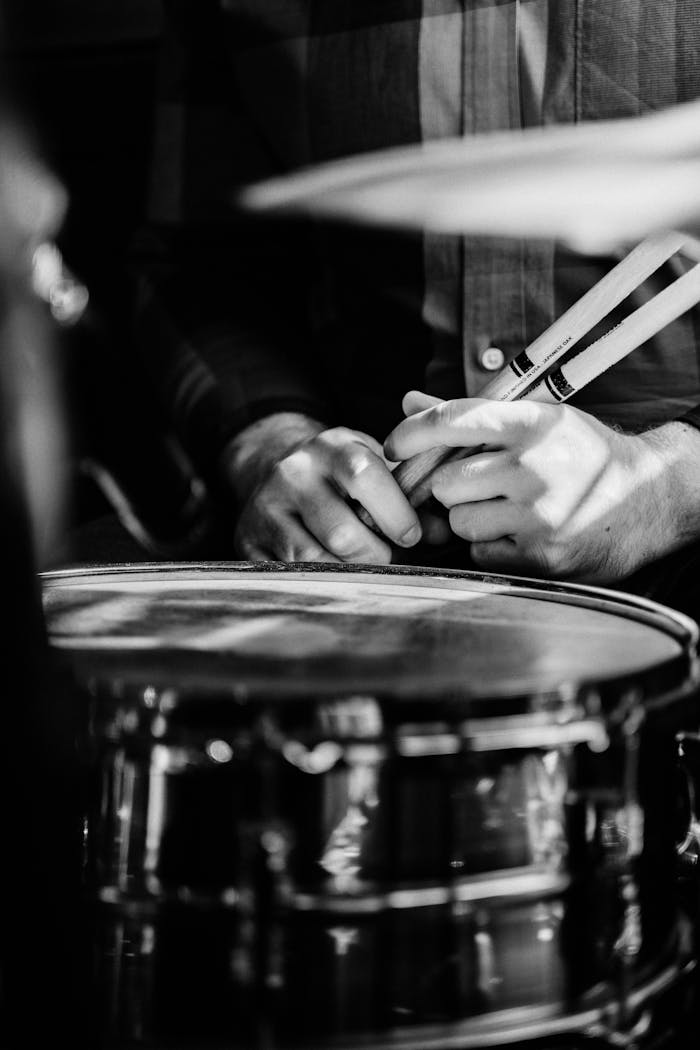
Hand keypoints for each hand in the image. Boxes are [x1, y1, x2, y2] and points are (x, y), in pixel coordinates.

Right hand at [221, 412, 421, 562]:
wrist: (272, 467)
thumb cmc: (339, 476)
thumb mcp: (374, 471)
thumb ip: (410, 499)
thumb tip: (442, 534)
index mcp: (332, 447)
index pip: (365, 477)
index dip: (395, 514)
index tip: (410, 535)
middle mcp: (293, 473)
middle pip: (341, 531)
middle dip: (374, 555)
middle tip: (384, 557)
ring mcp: (266, 507)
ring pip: (313, 559)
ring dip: (346, 573)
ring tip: (358, 567)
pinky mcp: (247, 539)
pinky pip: (287, 575)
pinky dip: (316, 582)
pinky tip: (330, 575)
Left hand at [386, 391, 699, 581]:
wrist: (650, 501)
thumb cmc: (582, 457)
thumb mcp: (538, 423)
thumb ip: (471, 417)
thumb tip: (408, 401)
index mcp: (532, 424)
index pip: (452, 420)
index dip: (411, 433)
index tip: (391, 446)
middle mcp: (534, 465)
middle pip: (445, 481)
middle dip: (452, 488)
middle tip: (481, 487)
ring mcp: (539, 512)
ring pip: (458, 520)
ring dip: (471, 519)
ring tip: (508, 511)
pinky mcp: (541, 554)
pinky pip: (480, 551)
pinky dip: (491, 547)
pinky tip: (521, 535)